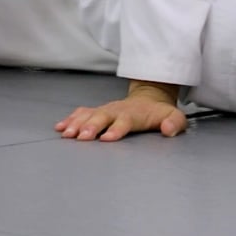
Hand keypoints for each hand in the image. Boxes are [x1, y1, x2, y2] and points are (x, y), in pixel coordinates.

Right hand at [53, 80, 187, 141]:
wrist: (148, 98)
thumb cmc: (159, 112)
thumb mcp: (173, 116)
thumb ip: (174, 123)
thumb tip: (168, 129)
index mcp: (133, 114)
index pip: (124, 121)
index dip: (116, 129)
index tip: (107, 138)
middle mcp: (116, 111)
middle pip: (102, 117)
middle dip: (91, 126)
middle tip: (81, 137)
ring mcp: (105, 110)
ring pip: (88, 115)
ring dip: (77, 123)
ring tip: (66, 134)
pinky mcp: (97, 111)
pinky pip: (81, 113)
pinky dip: (70, 119)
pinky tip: (60, 127)